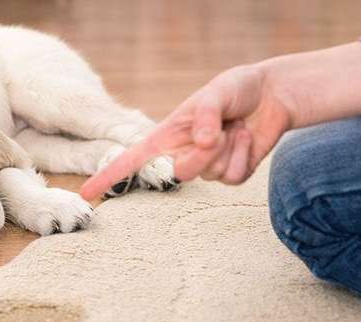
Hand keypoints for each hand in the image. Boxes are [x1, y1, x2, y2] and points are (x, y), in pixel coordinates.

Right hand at [80, 64, 291, 199]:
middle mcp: (182, 153)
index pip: (131, 159)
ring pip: (210, 175)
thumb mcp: (218, 91)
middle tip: (221, 130)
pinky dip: (245, 156)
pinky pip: (233, 178)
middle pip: (180, 173)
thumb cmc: (237, 89)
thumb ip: (206, 114)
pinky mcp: (230, 174)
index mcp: (167, 135)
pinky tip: (247, 138)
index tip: (87, 193)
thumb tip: (201, 142)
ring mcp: (206, 167)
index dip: (108, 175)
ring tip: (236, 127)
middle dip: (202, 155)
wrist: (272, 96)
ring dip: (228, 149)